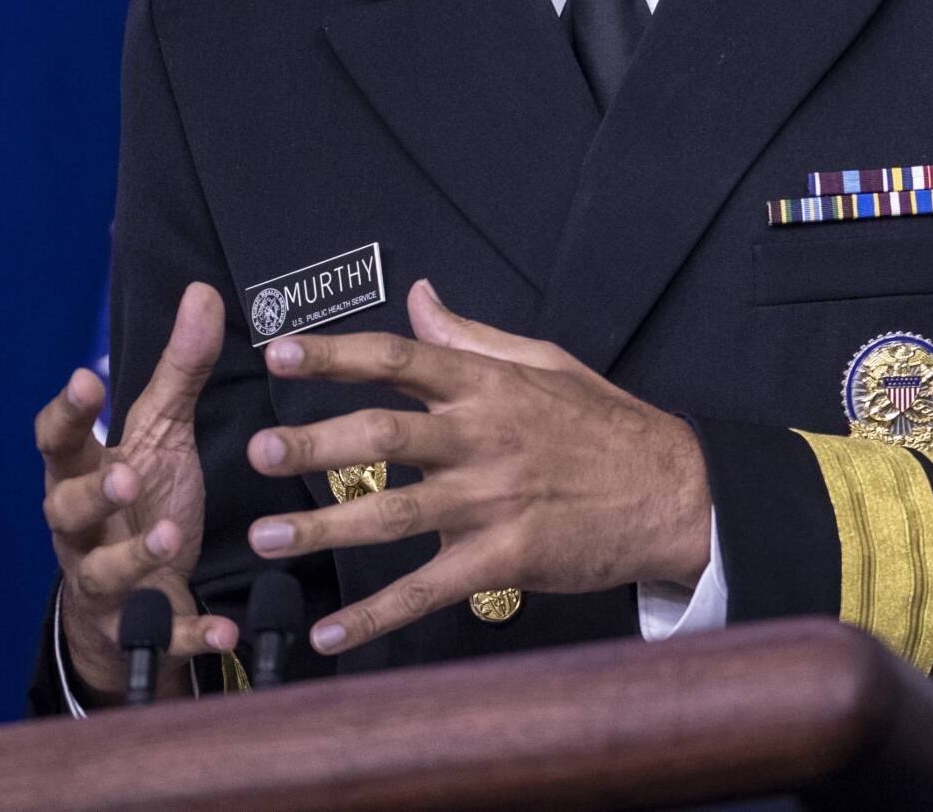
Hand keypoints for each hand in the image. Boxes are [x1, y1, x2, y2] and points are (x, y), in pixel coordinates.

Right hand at [35, 282, 236, 697]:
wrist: (140, 591)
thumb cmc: (143, 497)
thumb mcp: (162, 433)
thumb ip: (180, 370)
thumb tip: (202, 292)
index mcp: (84, 472)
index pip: (60, 441)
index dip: (67, 413)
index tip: (84, 381)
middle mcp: (82, 527)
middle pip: (65, 510)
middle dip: (90, 495)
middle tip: (120, 477)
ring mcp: (104, 577)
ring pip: (102, 572)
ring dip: (134, 558)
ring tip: (168, 542)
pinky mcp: (138, 623)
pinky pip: (159, 632)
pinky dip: (188, 632)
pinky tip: (223, 628)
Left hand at [243, 279, 711, 655]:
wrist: (674, 491)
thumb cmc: (607, 426)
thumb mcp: (545, 363)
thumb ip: (472, 337)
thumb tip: (418, 297)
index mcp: (489, 387)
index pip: (402, 361)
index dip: (337, 356)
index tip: (280, 353)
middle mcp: (484, 438)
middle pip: (385, 436)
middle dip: (315, 445)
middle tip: (259, 452)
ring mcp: (495, 501)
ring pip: (394, 515)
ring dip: (325, 527)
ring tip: (266, 537)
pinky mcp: (507, 558)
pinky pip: (429, 588)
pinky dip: (377, 616)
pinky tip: (333, 634)